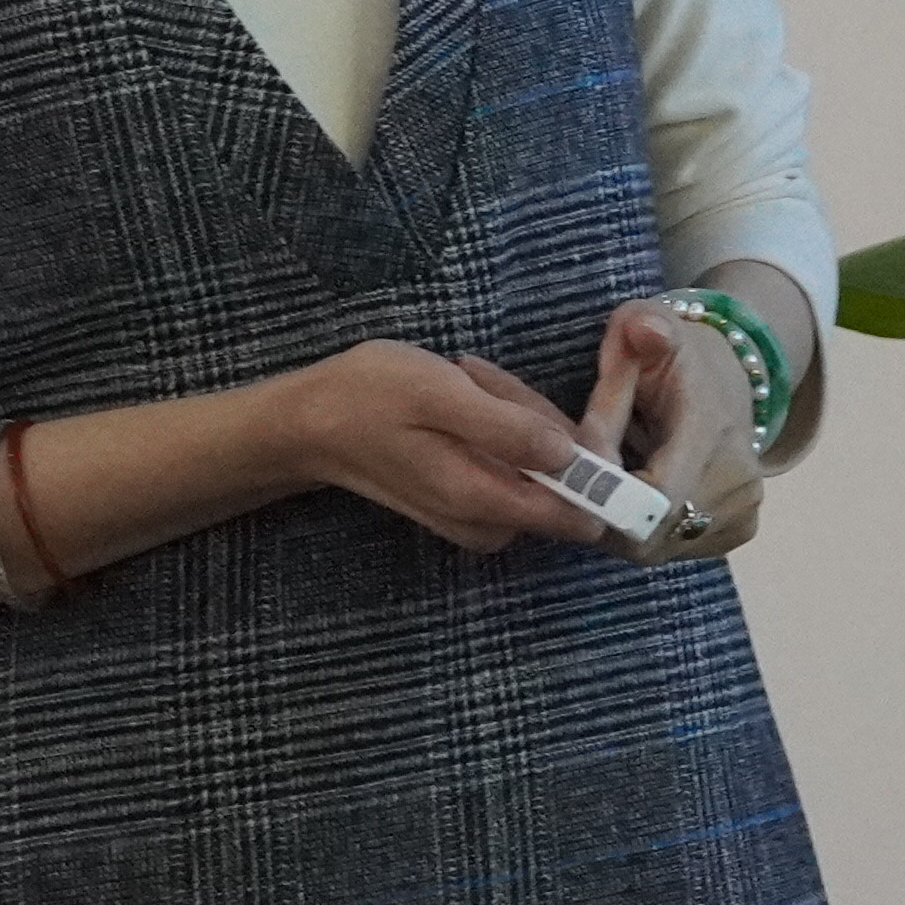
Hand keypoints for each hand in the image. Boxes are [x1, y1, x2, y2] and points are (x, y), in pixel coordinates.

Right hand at [258, 338, 598, 552]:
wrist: (308, 424)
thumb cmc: (369, 398)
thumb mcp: (440, 394)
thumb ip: (509, 428)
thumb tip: (574, 454)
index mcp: (485, 501)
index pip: (580, 513)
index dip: (596, 462)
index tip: (579, 410)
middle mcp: (489, 523)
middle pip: (563, 477)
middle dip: (539, 419)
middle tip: (481, 381)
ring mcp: (480, 515)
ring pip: (539, 461)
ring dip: (514, 413)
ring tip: (463, 381)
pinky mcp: (471, 500)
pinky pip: (513, 460)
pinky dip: (498, 422)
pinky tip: (461, 393)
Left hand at [578, 301, 764, 561]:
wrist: (728, 380)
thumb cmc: (673, 355)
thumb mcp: (649, 325)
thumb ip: (641, 329)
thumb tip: (644, 333)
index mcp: (712, 430)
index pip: (656, 496)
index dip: (604, 492)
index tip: (576, 463)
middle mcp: (737, 480)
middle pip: (647, 531)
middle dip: (602, 507)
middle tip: (583, 470)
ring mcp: (742, 512)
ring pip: (654, 547)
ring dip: (618, 520)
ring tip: (612, 476)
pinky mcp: (737, 532)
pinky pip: (670, 549)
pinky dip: (641, 530)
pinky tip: (637, 492)